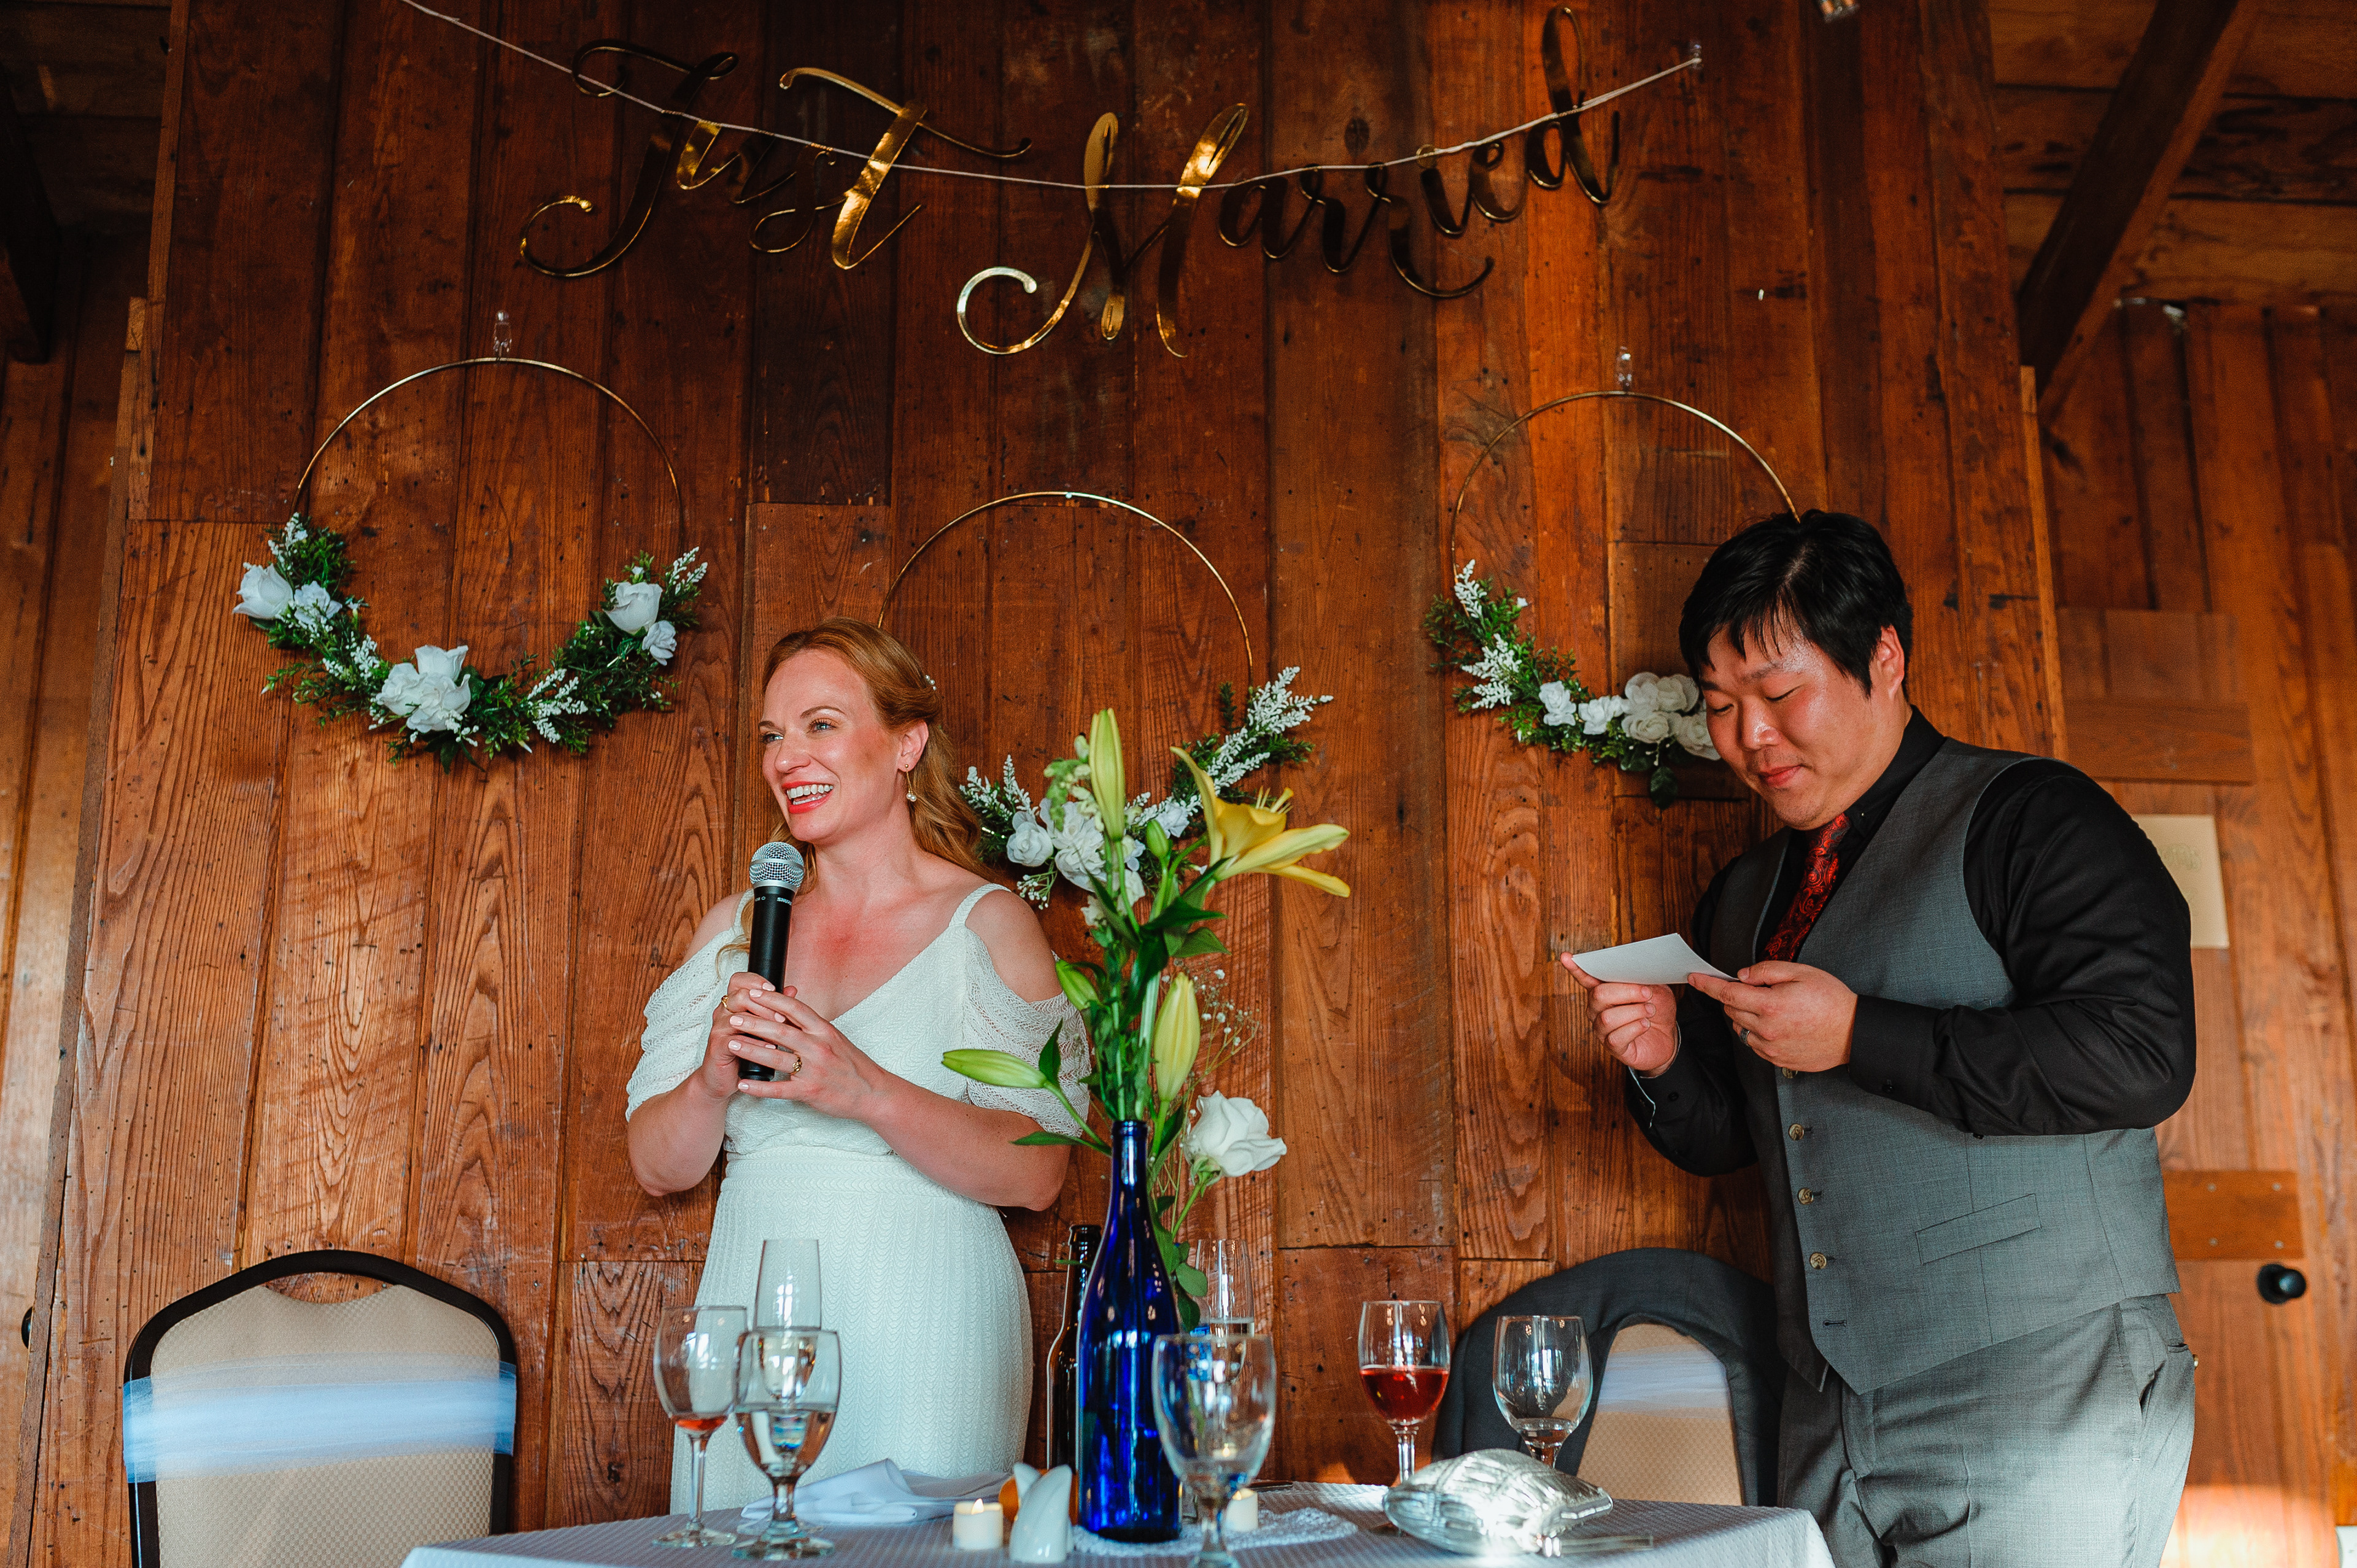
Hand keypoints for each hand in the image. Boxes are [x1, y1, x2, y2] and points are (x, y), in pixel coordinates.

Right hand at [696, 972, 798, 1098]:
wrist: (724, 1078)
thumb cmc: (745, 1052)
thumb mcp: (763, 1028)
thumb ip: (775, 1008)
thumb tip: (792, 990)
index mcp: (733, 1004)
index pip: (740, 980)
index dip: (756, 982)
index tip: (774, 989)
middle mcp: (723, 1012)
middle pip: (740, 995)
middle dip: (765, 1005)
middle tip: (782, 1017)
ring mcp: (719, 1029)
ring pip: (738, 1017)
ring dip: (762, 1023)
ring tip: (780, 1032)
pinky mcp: (717, 1046)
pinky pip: (735, 1040)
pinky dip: (755, 1044)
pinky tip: (770, 1049)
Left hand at [724, 985, 900, 1122]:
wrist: (872, 1092)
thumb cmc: (852, 1064)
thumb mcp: (835, 1038)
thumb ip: (812, 1025)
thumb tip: (791, 1006)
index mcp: (825, 1030)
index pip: (795, 1009)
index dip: (772, 999)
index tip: (753, 992)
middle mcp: (819, 1047)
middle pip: (780, 1031)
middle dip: (753, 1023)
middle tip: (732, 1016)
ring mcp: (814, 1070)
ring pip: (776, 1058)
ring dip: (751, 1050)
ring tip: (730, 1043)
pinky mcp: (810, 1092)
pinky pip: (779, 1089)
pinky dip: (759, 1088)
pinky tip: (742, 1084)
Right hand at [1560, 955, 1679, 1075]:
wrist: (1668, 1037)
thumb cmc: (1657, 1010)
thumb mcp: (1655, 988)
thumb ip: (1643, 979)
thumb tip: (1636, 970)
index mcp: (1604, 991)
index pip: (1586, 978)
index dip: (1576, 969)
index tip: (1566, 957)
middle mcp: (1597, 1010)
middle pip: (1599, 995)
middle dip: (1626, 992)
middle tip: (1647, 993)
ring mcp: (1602, 1030)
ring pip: (1607, 1018)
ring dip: (1634, 1011)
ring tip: (1650, 1011)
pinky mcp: (1613, 1047)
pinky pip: (1615, 1038)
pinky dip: (1634, 1028)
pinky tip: (1645, 1024)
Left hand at [1687, 962, 1858, 1072]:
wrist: (1854, 1033)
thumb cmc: (1831, 1000)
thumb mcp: (1801, 972)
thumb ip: (1767, 970)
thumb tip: (1741, 975)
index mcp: (1770, 1005)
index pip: (1727, 992)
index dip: (1707, 984)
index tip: (1693, 978)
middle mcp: (1766, 1029)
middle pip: (1731, 1009)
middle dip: (1734, 996)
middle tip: (1756, 988)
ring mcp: (1770, 1047)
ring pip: (1740, 1027)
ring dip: (1745, 1014)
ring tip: (1772, 1007)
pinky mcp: (1776, 1059)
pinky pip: (1752, 1043)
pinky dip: (1756, 1031)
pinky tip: (1777, 1024)